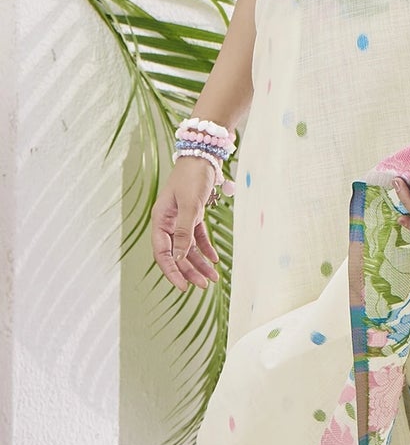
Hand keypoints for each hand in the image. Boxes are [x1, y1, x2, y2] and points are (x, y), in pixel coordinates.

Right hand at [151, 159, 222, 290]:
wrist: (202, 157)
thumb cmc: (192, 178)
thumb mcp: (190, 206)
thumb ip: (184, 232)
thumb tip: (180, 257)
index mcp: (160, 221)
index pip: (162, 253)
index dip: (172, 271)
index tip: (183, 287)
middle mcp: (168, 223)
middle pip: (177, 254)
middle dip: (190, 271)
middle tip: (204, 285)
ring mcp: (180, 220)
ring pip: (188, 248)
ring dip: (200, 263)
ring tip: (213, 278)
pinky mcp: (193, 216)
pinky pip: (197, 238)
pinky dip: (205, 249)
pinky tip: (215, 260)